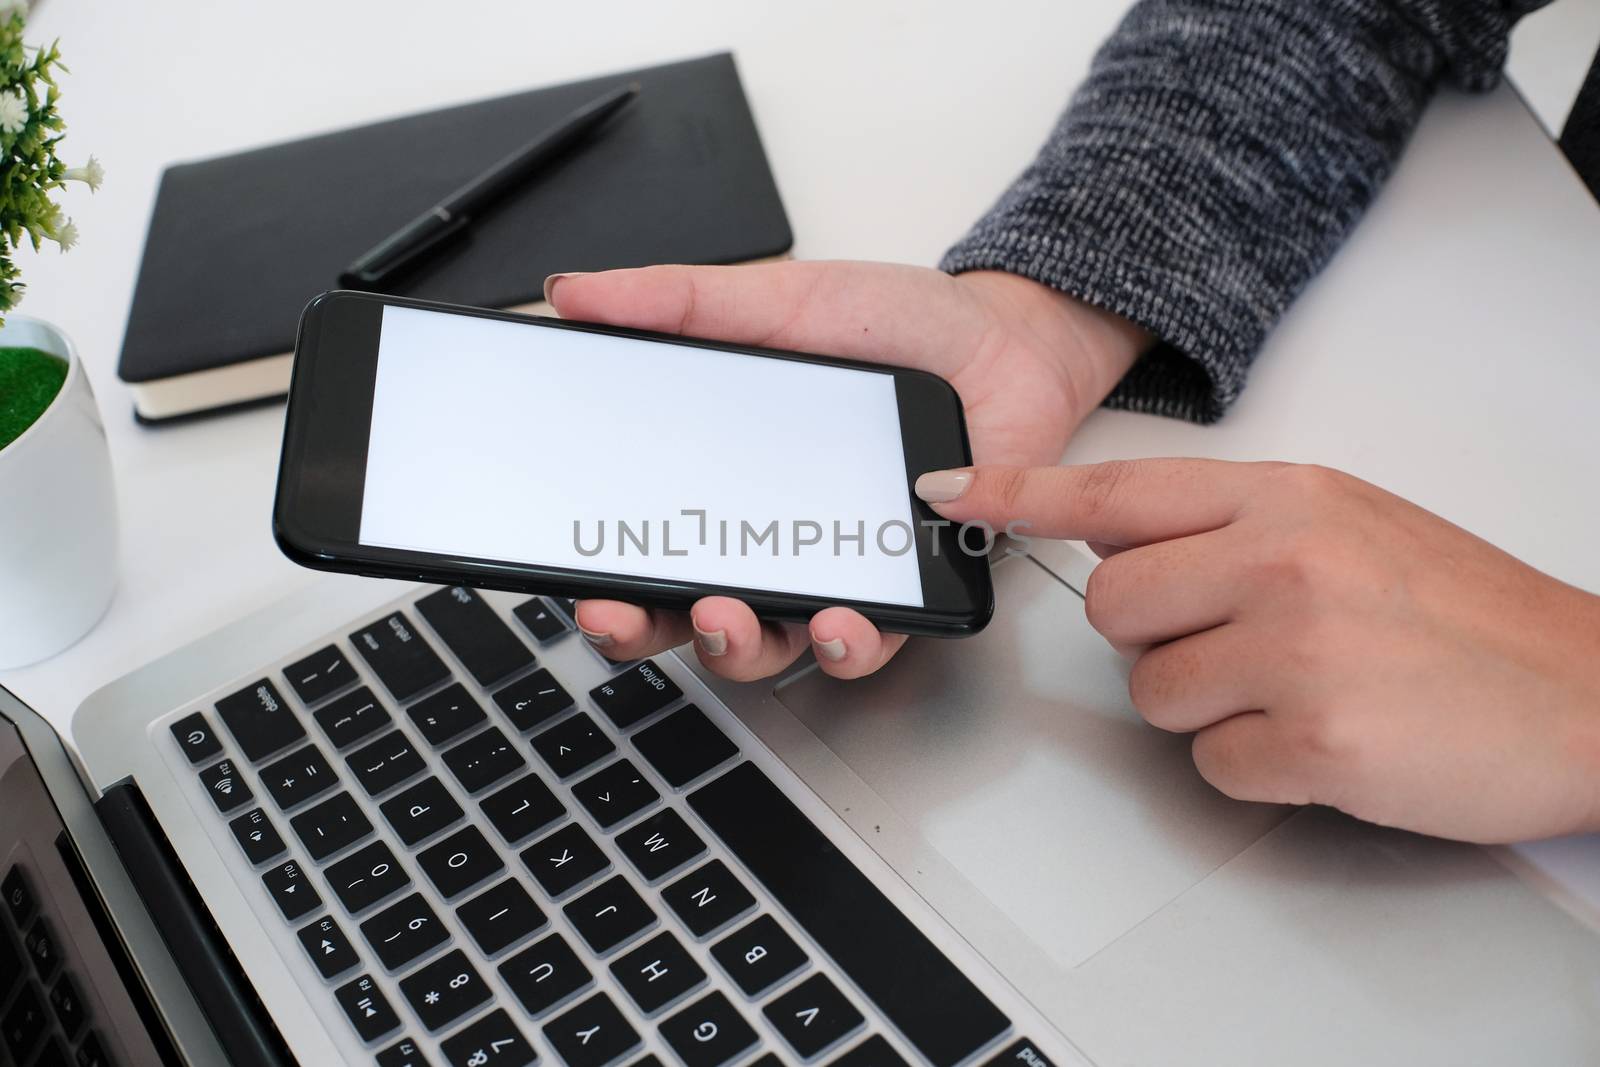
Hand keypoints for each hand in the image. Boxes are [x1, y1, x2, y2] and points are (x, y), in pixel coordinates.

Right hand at [546, 260, 1147, 679]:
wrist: (1001, 338)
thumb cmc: (893, 324)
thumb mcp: (774, 302)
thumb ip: (678, 305)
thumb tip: (576, 295)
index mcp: (725, 483)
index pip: (647, 548)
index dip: (607, 580)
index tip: (577, 582)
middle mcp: (772, 541)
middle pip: (688, 615)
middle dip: (646, 630)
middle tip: (625, 613)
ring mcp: (837, 572)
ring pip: (773, 646)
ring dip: (739, 645)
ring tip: (728, 616)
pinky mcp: (908, 590)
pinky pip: (872, 640)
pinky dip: (849, 641)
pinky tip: (840, 621)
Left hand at [916, 459, 1599, 842]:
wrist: (1586, 693)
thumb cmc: (1465, 614)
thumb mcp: (1346, 525)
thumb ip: (1232, 524)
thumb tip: (1120, 539)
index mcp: (1285, 497)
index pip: (1119, 490)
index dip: (1021, 493)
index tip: (951, 493)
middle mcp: (1280, 559)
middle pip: (1112, 607)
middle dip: (1154, 639)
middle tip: (1240, 645)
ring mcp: (1296, 647)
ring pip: (1153, 693)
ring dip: (1210, 708)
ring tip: (1301, 690)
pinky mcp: (1314, 736)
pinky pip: (1212, 763)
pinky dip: (1255, 765)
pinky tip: (1326, 739)